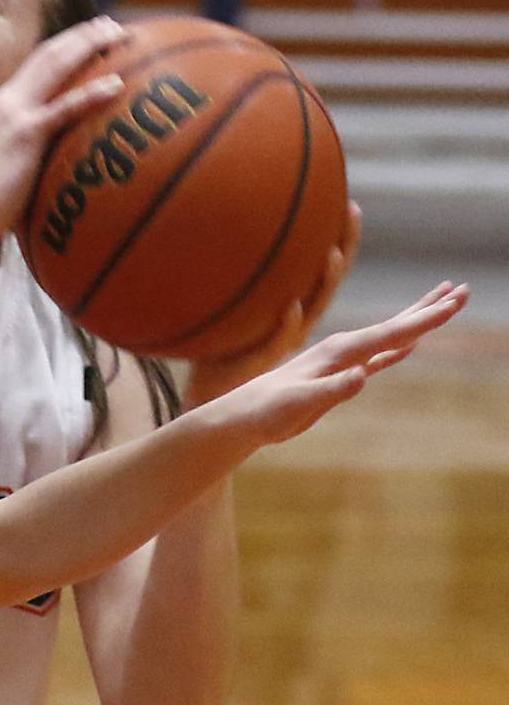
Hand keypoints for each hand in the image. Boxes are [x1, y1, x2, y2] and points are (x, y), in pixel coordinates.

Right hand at [0, 15, 127, 236]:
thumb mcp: (8, 159)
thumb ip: (29, 145)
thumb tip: (57, 150)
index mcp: (3, 104)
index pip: (37, 62)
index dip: (65, 44)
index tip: (92, 35)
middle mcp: (7, 99)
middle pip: (49, 53)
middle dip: (83, 34)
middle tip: (113, 26)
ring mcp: (15, 114)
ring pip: (56, 66)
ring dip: (89, 45)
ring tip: (120, 35)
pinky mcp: (26, 134)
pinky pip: (65, 107)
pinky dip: (91, 93)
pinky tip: (116, 84)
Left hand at [186, 201, 362, 404]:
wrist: (208, 395)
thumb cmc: (220, 355)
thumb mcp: (232, 315)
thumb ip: (240, 288)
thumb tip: (226, 243)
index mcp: (294, 310)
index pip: (325, 269)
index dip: (341, 240)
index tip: (350, 205)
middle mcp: (296, 322)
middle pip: (328, 280)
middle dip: (343, 245)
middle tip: (351, 211)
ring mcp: (281, 341)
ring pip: (312, 307)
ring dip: (322, 281)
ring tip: (330, 252)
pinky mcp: (260, 360)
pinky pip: (277, 340)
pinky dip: (285, 324)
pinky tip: (290, 306)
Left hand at [213, 281, 468, 446]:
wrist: (241, 415)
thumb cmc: (265, 410)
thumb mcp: (299, 403)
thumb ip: (331, 390)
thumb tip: (363, 375)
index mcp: (336, 352)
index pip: (389, 333)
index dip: (424, 319)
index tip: (454, 303)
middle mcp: (340, 350)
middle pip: (393, 325)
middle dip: (427, 308)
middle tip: (463, 289)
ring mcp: (339, 361)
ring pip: (387, 336)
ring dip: (415, 321)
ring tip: (442, 304)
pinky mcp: (336, 375)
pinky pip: (375, 357)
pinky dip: (396, 349)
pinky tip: (409, 347)